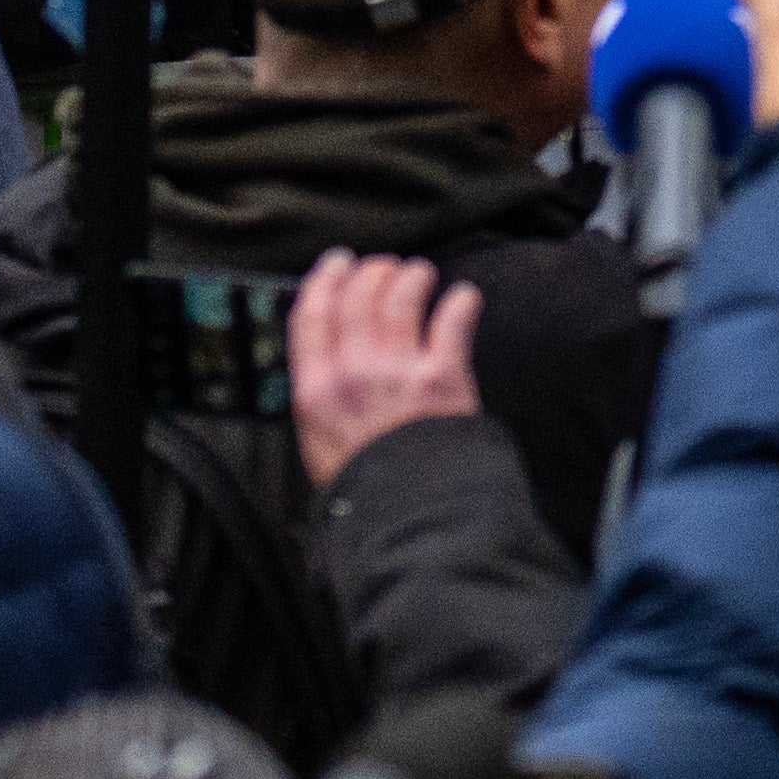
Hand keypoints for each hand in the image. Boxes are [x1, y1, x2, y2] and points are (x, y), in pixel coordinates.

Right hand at [288, 252, 482, 491]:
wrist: (408, 515)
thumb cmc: (364, 486)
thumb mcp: (316, 444)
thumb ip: (319, 399)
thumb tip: (325, 363)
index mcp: (315, 389)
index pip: (312, 314)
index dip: (325, 279)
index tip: (337, 262)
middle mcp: (353, 371)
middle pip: (358, 296)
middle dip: (373, 271)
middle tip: (385, 268)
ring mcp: (398, 370)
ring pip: (401, 296)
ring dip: (413, 277)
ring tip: (421, 274)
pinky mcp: (443, 375)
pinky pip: (453, 320)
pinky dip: (461, 301)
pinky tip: (466, 297)